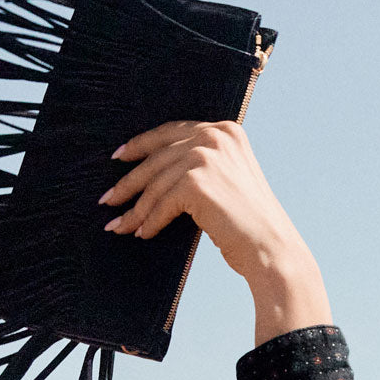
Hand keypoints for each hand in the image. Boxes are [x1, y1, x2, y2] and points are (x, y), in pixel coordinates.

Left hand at [99, 120, 331, 344]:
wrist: (271, 248)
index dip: (142, 145)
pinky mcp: (197, 182)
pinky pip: (162, 203)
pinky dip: (150, 221)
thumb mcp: (229, 181)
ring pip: (156, 183)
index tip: (119, 158)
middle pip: (159, 157)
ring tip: (119, 225)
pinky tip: (142, 233)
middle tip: (108, 199)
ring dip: (135, 208)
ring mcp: (206, 157)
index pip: (173, 132)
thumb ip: (203, 166)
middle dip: (129, 181)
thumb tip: (157, 174)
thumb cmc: (250, 225)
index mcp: (226, 131)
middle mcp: (216, 136)